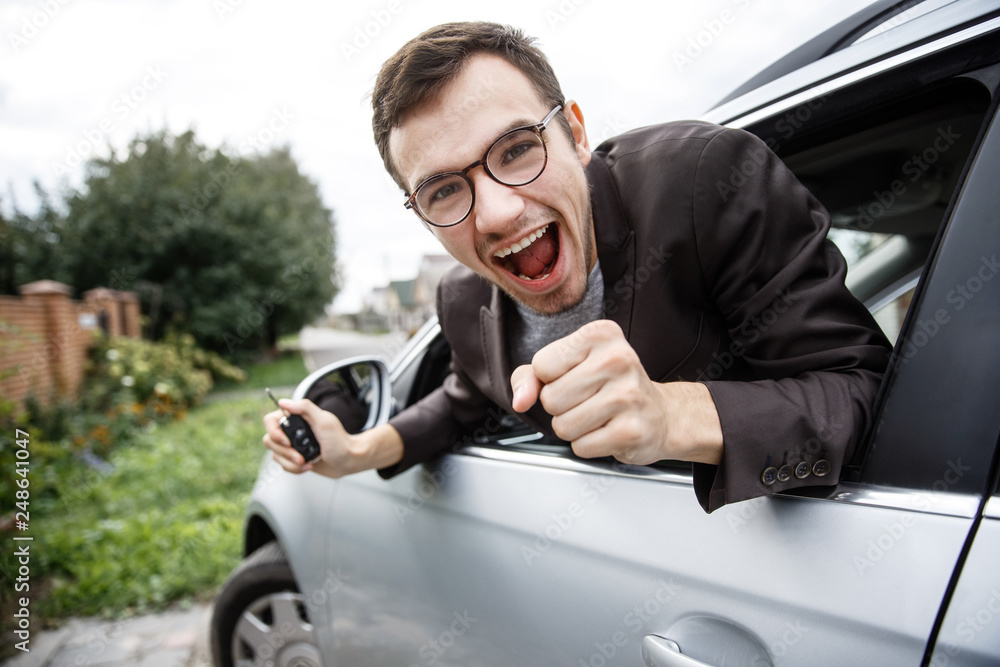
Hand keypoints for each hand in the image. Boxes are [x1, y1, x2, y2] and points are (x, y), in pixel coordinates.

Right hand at [262, 398, 358, 477]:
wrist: (348, 461)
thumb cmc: (340, 441)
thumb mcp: (324, 421)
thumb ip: (305, 408)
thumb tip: (283, 402)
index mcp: (297, 418)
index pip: (270, 420)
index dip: (274, 432)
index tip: (287, 441)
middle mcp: (292, 430)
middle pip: (270, 440)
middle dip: (285, 452)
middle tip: (299, 456)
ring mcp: (292, 445)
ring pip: (276, 455)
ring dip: (290, 462)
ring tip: (306, 462)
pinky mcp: (294, 458)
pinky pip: (283, 465)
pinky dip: (294, 468)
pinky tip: (308, 466)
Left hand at [510, 320, 722, 465]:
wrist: (660, 414)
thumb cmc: (610, 386)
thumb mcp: (569, 367)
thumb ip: (531, 376)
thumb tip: (520, 399)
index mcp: (600, 334)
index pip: (542, 365)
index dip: (550, 379)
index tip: (576, 376)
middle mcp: (618, 359)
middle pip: (550, 398)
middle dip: (561, 407)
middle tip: (590, 399)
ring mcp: (627, 395)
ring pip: (562, 426)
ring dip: (574, 428)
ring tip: (598, 415)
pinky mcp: (631, 430)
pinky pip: (580, 446)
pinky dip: (588, 445)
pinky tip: (608, 430)